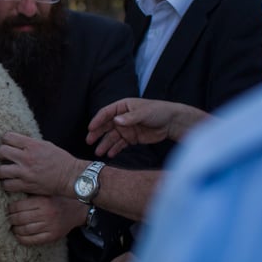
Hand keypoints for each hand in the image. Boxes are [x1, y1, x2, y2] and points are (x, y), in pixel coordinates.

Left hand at [0, 132, 81, 197]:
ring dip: (1, 171)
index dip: (6, 140)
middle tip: (5, 158)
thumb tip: (16, 143)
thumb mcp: (46, 145)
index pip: (8, 137)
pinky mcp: (26, 185)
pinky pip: (7, 185)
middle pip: (1, 151)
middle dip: (1, 154)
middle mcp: (26, 158)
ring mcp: (25, 173)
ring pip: (0, 170)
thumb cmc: (60, 160)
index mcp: (32, 145)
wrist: (70, 177)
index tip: (8, 144)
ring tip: (5, 172)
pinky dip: (6, 184)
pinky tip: (10, 182)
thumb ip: (30, 144)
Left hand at [7, 196, 86, 245]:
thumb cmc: (57, 199)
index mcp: (43, 201)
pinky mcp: (52, 236)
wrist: (77, 210)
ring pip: (24, 230)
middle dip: (10, 219)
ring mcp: (50, 226)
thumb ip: (31, 195)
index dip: (10, 209)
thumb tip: (11, 196)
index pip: (18, 206)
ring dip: (15, 229)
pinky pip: (33, 240)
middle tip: (8, 218)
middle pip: (20, 219)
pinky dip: (22, 239)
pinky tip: (18, 235)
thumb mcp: (45, 193)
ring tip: (12, 227)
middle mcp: (46, 214)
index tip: (8, 209)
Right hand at [86, 98, 209, 156]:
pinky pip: (120, 144)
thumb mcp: (144, 113)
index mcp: (123, 107)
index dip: (98, 120)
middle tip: (89, 141)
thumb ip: (130, 118)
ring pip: (112, 137)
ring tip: (99, 152)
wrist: (172, 122)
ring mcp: (126, 129)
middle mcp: (122, 118)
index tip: (90, 128)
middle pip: (106, 126)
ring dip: (105, 144)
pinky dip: (114, 149)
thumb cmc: (159, 112)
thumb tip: (116, 121)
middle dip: (97, 134)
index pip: (106, 113)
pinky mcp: (131, 138)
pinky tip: (109, 154)